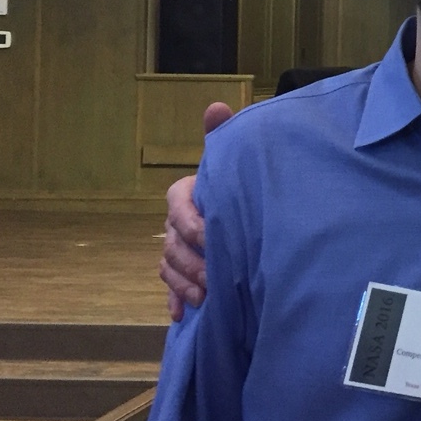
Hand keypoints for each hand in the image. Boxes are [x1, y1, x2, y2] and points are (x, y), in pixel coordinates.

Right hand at [161, 102, 232, 320]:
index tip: (210, 237)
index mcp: (186, 194)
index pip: (177, 205)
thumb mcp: (234, 165)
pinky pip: (170, 287)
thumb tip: (215, 106)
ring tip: (205, 298)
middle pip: (171, 243)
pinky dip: (175, 300)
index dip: (190, 222)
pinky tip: (182, 314)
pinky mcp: (182, 272)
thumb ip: (222, 137)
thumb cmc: (240, 188)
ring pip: (168, 266)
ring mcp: (177, 247)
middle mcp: (176, 222)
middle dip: (190, 262)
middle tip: (213, 278)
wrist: (251, 218)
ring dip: (183, 283)